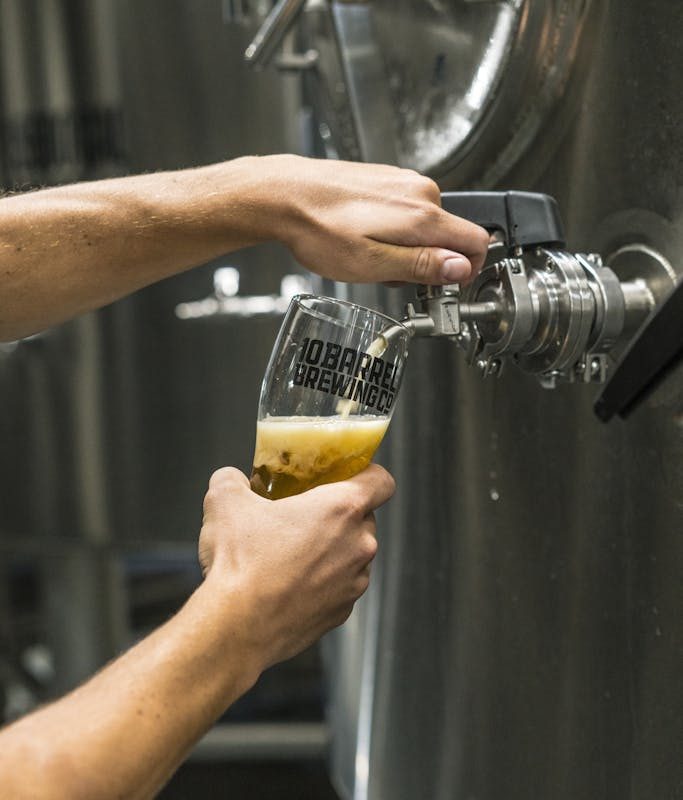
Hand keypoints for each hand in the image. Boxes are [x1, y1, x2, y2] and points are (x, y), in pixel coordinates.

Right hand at [198, 464, 395, 667]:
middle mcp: (359, 545)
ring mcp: (354, 582)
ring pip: (352, 554)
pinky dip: (321, 582)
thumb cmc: (239, 563)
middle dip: (338, 514)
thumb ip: (232, 479)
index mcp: (342, 509)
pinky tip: (288, 583)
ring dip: (330, 550)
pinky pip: (340, 586)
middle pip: (364, 518)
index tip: (346, 476)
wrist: (235, 628)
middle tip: (303, 514)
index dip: (366, 473)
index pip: (382, 481)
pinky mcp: (342, 612)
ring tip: (290, 553)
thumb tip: (232, 480)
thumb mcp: (225, 502)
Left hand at [266, 155, 489, 284]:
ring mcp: (403, 182)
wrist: (284, 195)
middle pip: (451, 237)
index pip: (478, 242)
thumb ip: (422, 266)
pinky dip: (394, 232)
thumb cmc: (319, 230)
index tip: (443, 287)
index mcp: (423, 215)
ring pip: (427, 227)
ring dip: (409, 249)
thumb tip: (461, 269)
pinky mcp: (387, 180)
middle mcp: (420, 192)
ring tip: (371, 257)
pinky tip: (365, 238)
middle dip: (430, 264)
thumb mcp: (372, 264)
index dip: (467, 272)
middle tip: (392, 278)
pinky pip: (408, 213)